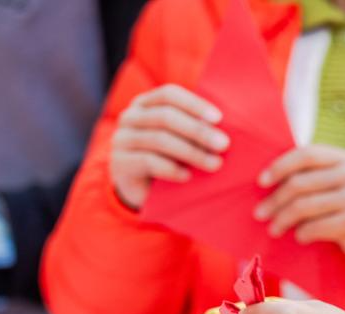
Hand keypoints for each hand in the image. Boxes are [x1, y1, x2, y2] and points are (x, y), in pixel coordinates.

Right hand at [110, 84, 229, 210]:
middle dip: (198, 131)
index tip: (218, 119)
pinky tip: (188, 176)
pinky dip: (172, 169)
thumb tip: (223, 132)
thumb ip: (194, 129)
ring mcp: (122, 139)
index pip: (169, 94)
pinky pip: (148, 162)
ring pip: (159, 139)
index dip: (194, 104)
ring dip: (191, 152)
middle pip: (166, 117)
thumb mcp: (180, 139)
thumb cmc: (166, 158)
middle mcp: (130, 116)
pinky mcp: (120, 162)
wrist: (138, 188)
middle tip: (223, 145)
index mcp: (146, 103)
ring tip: (214, 164)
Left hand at [255, 145, 344, 264]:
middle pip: (300, 183)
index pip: (306, 155)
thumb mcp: (340, 182)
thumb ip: (314, 175)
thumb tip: (269, 183)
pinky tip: (299, 237)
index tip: (261, 182)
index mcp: (344, 158)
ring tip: (274, 229)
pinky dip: (304, 233)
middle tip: (260, 214)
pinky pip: (319, 226)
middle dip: (275, 200)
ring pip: (306, 206)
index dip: (280, 166)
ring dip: (284, 219)